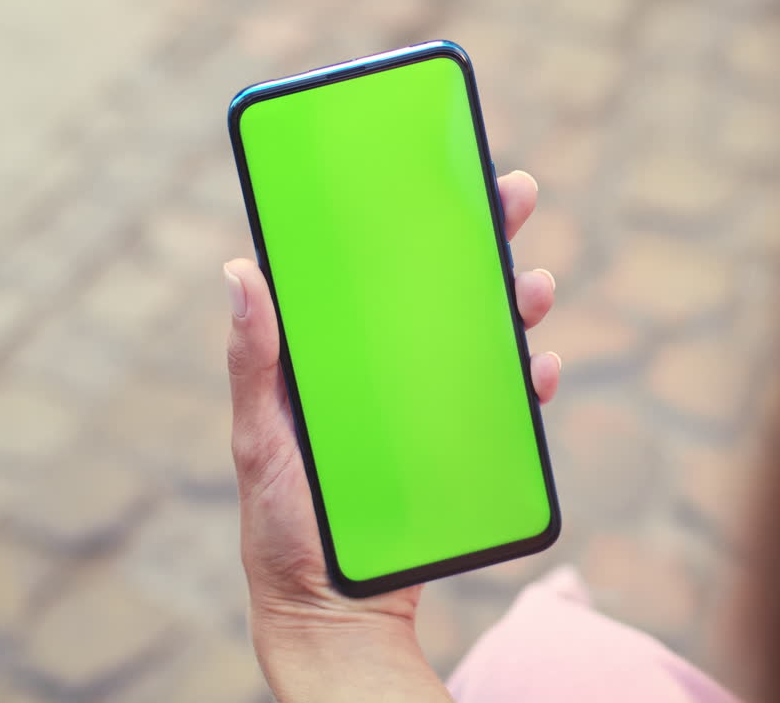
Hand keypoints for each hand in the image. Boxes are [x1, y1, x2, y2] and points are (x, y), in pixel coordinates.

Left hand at [223, 171, 558, 701]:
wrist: (333, 608)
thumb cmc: (282, 526)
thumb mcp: (259, 441)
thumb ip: (255, 364)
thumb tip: (240, 271)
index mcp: (337, 355)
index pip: (374, 269)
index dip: (407, 216)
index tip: (439, 170)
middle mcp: (388, 369)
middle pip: (441, 288)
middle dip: (483, 239)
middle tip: (517, 198)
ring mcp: (428, 407)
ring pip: (482, 337)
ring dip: (515, 303)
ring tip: (536, 287)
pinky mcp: (462, 445)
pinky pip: (503, 403)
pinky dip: (526, 380)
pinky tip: (539, 367)